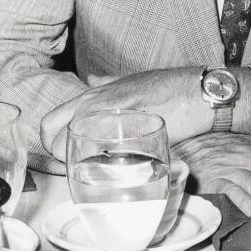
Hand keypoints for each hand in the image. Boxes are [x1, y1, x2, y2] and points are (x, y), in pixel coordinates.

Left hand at [40, 67, 205, 161]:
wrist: (199, 94)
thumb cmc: (171, 85)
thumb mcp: (133, 79)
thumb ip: (107, 83)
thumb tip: (91, 80)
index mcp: (94, 95)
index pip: (51, 122)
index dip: (51, 140)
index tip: (65, 150)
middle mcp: (95, 108)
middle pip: (55, 140)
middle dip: (59, 157)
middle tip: (76, 164)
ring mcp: (110, 124)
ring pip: (74, 153)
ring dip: (79, 165)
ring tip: (96, 171)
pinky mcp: (129, 141)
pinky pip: (103, 162)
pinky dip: (104, 170)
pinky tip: (117, 172)